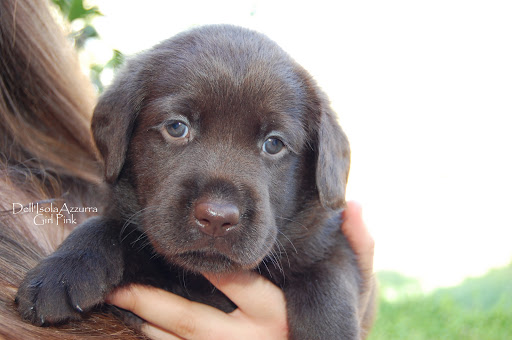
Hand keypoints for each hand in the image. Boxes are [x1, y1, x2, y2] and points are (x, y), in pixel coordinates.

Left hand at [107, 201, 374, 338]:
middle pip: (191, 318)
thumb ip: (359, 247)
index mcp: (277, 311)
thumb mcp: (357, 289)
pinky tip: (139, 328)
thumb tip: (356, 204)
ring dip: (146, 323)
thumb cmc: (338, 328)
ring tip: (118, 300)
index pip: (236, 279)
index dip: (206, 261)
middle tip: (119, 284)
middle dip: (152, 301)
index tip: (179, 239)